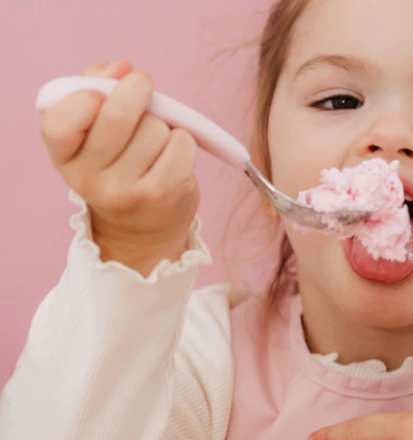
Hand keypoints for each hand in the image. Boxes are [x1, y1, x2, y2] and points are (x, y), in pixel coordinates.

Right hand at [40, 60, 199, 275]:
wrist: (143, 231)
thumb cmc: (119, 166)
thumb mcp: (93, 131)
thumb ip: (97, 87)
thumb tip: (123, 68)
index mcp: (64, 158)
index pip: (61, 118)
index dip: (88, 96)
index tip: (102, 97)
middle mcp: (89, 180)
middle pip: (117, 114)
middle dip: (137, 89)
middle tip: (143, 89)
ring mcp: (126, 192)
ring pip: (155, 127)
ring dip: (162, 124)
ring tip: (156, 144)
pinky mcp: (162, 195)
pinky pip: (181, 144)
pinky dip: (184, 141)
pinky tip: (174, 156)